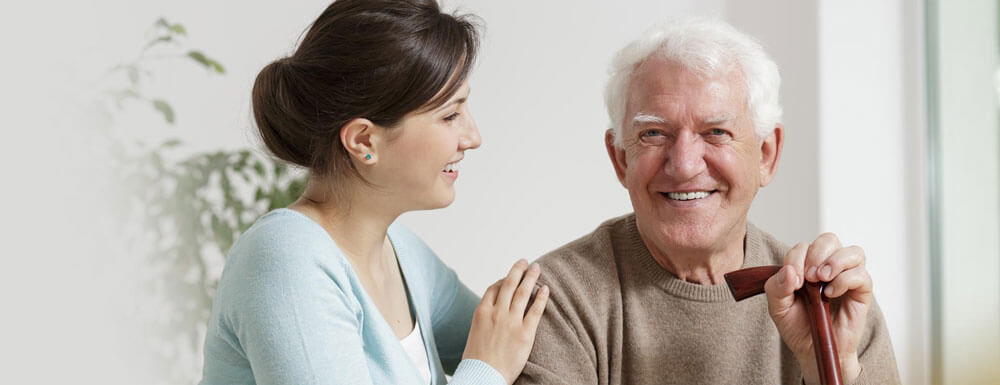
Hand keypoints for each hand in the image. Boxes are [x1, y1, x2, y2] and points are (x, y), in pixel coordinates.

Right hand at [463, 259, 549, 384]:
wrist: (482, 376)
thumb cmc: (477, 362)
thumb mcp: (474, 335)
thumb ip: (483, 323)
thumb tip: (489, 320)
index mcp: (481, 312)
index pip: (493, 289)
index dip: (502, 280)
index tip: (509, 277)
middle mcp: (496, 313)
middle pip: (508, 284)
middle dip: (517, 271)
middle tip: (525, 262)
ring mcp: (510, 322)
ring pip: (522, 293)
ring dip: (530, 277)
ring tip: (537, 268)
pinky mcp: (524, 333)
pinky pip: (535, 310)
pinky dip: (541, 298)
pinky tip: (545, 289)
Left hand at [763, 233, 870, 384]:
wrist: (812, 351)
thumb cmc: (797, 326)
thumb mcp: (777, 307)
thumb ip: (776, 287)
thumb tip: (789, 271)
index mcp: (808, 266)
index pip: (804, 247)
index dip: (796, 258)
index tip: (793, 280)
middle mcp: (830, 267)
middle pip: (830, 240)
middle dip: (817, 253)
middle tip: (809, 276)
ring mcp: (848, 278)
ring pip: (853, 252)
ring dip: (835, 261)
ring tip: (821, 280)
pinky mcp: (862, 293)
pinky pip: (862, 275)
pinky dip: (845, 280)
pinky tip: (830, 294)